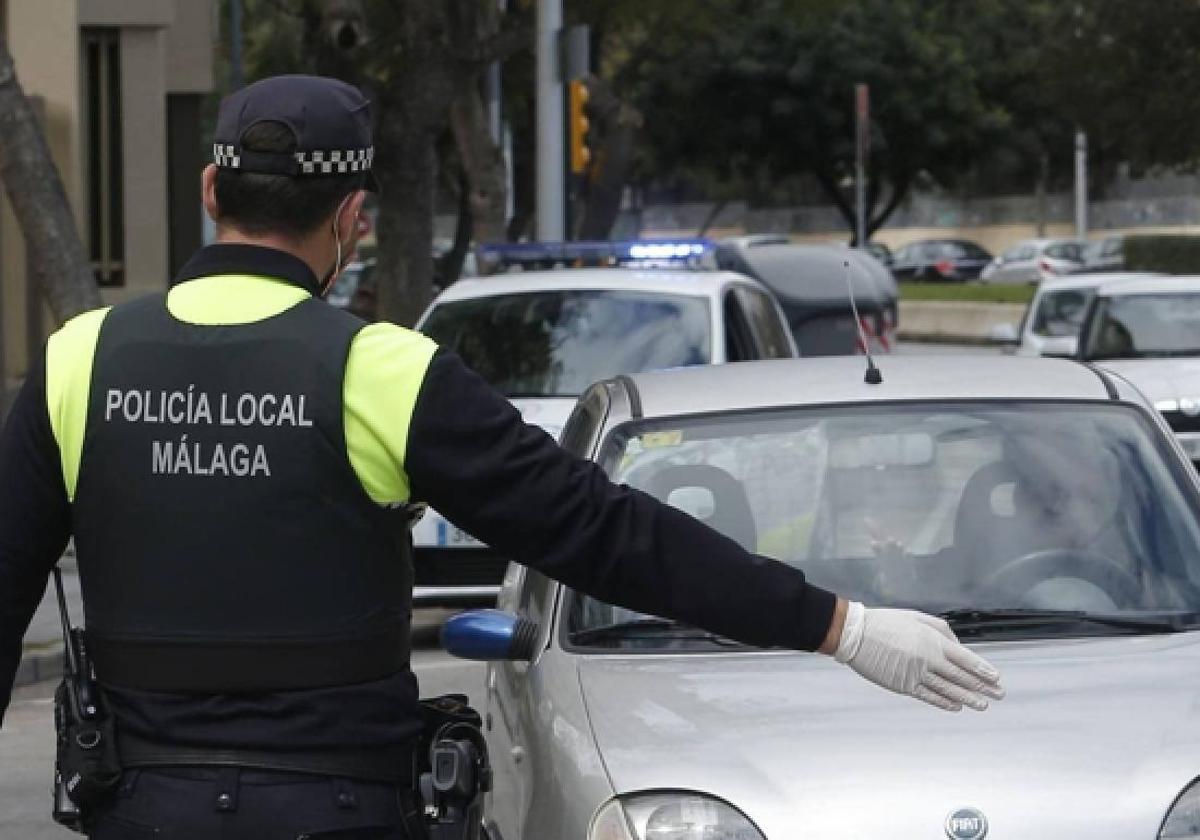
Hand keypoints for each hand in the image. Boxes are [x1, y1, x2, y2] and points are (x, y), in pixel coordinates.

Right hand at [834, 601, 1004, 711]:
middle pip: (961, 676)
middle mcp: (928, 659)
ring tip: (982, 705)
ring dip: (968, 698)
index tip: (996, 678)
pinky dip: (944, 702)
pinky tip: (956, 707)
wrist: (855, 634)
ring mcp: (916, 674)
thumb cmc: (885, 622)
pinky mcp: (903, 685)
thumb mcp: (916, 617)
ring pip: (948, 689)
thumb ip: (941, 630)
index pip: (965, 658)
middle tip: (998, 694)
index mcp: (932, 641)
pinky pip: (928, 696)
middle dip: (983, 687)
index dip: (983, 670)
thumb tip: (958, 645)